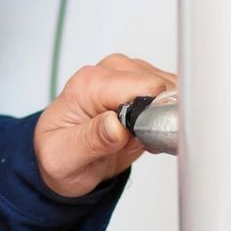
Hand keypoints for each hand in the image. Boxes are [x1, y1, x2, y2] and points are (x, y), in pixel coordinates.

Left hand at [33, 53, 176, 197]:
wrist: (59, 155)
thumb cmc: (58, 154)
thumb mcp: (64, 159)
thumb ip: (91, 140)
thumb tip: (116, 125)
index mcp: (90, 84)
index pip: (146, 87)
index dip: (155, 115)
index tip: (146, 138)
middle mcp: (110, 72)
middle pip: (163, 86)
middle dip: (161, 119)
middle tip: (141, 142)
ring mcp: (128, 75)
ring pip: (171, 90)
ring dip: (164, 119)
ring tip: (140, 138)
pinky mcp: (141, 84)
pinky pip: (171, 96)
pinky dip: (166, 117)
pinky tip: (146, 132)